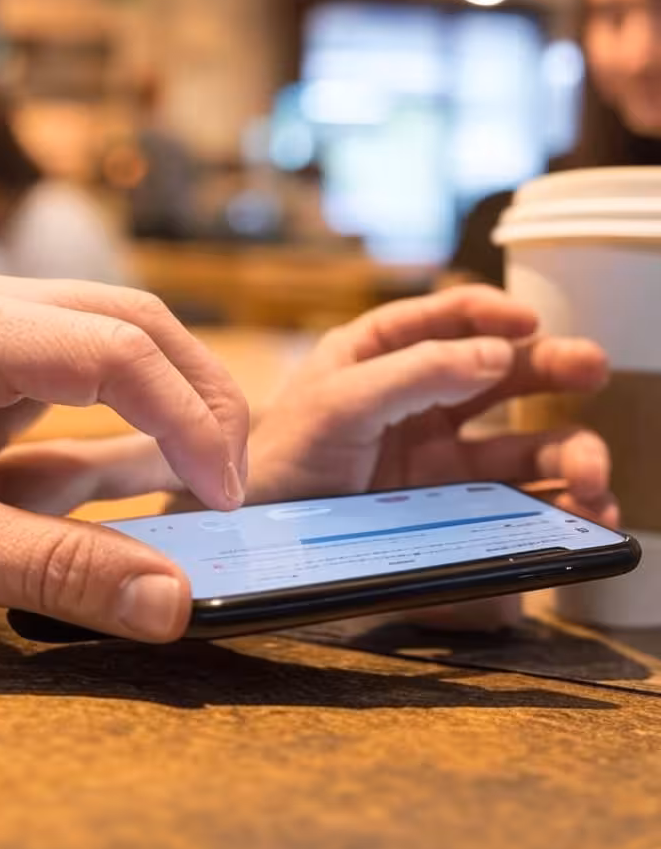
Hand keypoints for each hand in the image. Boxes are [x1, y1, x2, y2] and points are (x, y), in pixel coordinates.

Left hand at [0, 273, 248, 641]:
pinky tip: (154, 481)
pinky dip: (129, 434)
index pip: (121, 350)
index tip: (224, 496)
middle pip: (137, 322)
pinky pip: (86, 390)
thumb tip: (171, 604)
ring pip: (122, 345)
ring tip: (210, 476)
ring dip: (175, 407)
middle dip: (201, 396)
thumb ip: (55, 572)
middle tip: (232, 479)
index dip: (189, 421)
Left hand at [248, 287, 616, 526]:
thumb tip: (499, 353)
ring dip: (566, 452)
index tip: (531, 322)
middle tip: (594, 370)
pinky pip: (508, 497)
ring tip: (594, 477)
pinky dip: (550, 502)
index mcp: (382, 354)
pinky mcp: (444, 505)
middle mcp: (416, 397)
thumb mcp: (339, 402)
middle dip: (551, 370)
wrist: (253, 536)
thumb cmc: (281, 457)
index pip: (448, 316)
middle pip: (499, 374)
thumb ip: (415, 372)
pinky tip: (580, 510)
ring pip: (516, 442)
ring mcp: (433, 453)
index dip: (494, 313)